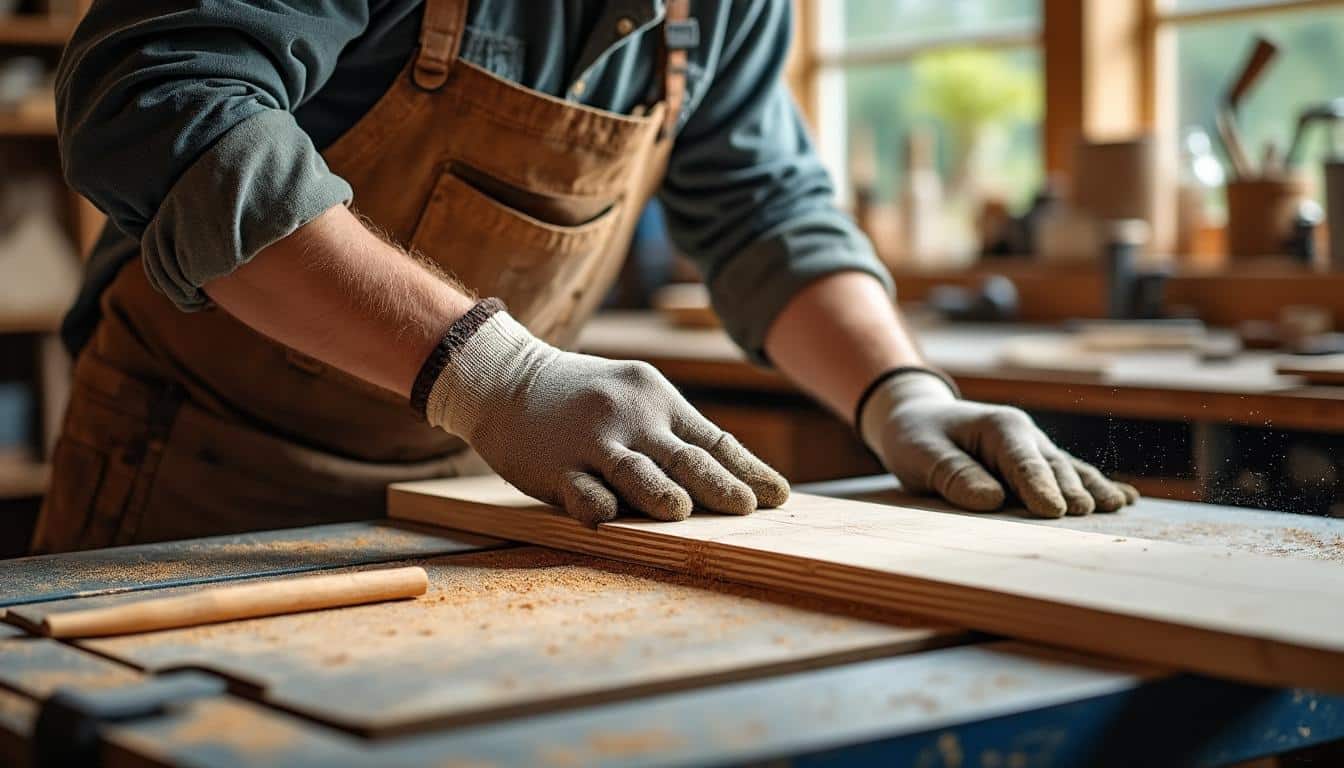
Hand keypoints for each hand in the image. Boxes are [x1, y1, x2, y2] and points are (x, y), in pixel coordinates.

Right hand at [426, 311, 789, 524]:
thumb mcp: (635, 400)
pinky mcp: (555, 466)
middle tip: (748, 509)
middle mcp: (630, 417)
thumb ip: (674, 437)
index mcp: (658, 399)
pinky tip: (609, 517)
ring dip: (660, 493)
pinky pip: (580, 490)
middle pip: (684, 457)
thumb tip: (733, 479)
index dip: (747, 470)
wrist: (507, 379)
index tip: (779, 496)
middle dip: (719, 485)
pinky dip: (595, 503)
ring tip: (682, 513)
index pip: (713, 440)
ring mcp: (591, 441)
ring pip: (634, 470)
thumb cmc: (585, 400)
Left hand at [859, 371, 1137, 517]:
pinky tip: (1125, 499)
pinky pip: (1070, 475)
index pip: (1022, 461)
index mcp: (998, 427)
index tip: (1054, 511)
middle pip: (1053, 467)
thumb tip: (991, 499)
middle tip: (1085, 514)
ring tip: (1118, 507)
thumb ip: (953, 473)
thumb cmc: (915, 436)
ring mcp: (1035, 450)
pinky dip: (1096, 486)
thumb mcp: (920, 453)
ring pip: (1070, 471)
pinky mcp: (1037, 466)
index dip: (1038, 486)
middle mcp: (1025, 435)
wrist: (915, 419)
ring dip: (1093, 489)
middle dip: (1070, 490)